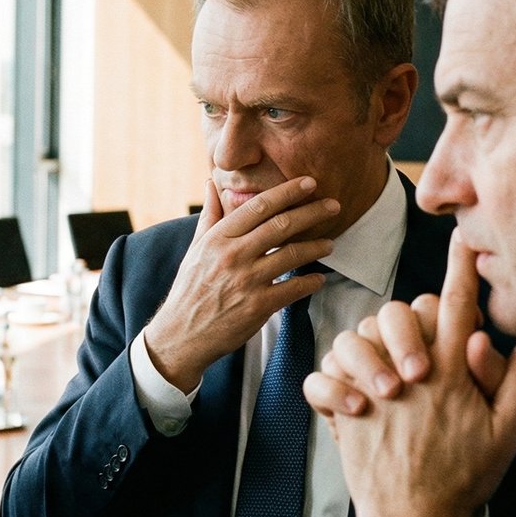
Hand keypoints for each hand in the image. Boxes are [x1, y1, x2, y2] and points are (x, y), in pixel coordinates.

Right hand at [143, 177, 340, 390]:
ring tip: (329, 244)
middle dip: (311, 212)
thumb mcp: (195, 249)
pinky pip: (293, 289)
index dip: (287, 192)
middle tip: (334, 205)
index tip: (308, 183)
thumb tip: (211, 184)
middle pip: (280, 226)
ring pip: (291, 255)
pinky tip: (318, 279)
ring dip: (316, 247)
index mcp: (218, 238)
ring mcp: (246, 281)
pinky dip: (311, 282)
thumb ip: (209, 215)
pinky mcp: (258, 306)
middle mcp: (233, 256)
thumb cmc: (190, 288)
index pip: (258, 207)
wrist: (182, 333)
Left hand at [304, 233, 515, 516]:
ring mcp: (370, 388)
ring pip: (356, 336)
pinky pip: (321, 375)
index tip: (460, 237)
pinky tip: (350, 398)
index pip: (456, 304)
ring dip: (368, 347)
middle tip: (420, 349)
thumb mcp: (507, 431)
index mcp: (450, 371)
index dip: (460, 267)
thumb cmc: (465, 478)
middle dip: (409, 316)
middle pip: (400, 311)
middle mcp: (407, 371)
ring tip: (386, 376)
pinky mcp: (343, 412)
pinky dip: (329, 380)